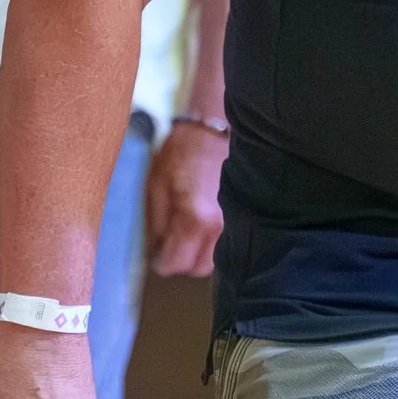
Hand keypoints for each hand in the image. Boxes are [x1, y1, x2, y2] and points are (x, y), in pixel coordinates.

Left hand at [145, 120, 226, 274]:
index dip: (161, 262)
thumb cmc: (182, 152)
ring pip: (214, 260)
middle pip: (197, 268)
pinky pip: (226, 245)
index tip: (157, 257)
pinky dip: (213, 243)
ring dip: (198, 253)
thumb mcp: (155, 185)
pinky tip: (203, 226)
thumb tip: (156, 252)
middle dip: (181, 260)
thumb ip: (155, 225)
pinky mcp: (242, 218)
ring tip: (188, 233)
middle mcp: (219, 226)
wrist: (214, 130)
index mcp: (194, 218)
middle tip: (171, 246)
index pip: (175, 263)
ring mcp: (235, 223)